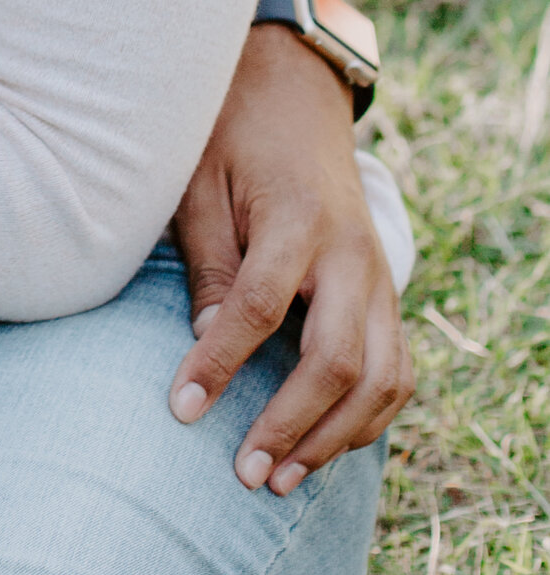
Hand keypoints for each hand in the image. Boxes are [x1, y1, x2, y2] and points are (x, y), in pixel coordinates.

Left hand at [170, 1, 411, 491]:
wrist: (297, 95)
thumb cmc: (234, 137)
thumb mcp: (200, 183)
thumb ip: (209, 262)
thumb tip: (203, 342)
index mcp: (299, 220)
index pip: (259, 307)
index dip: (220, 364)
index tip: (180, 410)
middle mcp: (353, 255)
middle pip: (338, 359)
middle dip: (292, 423)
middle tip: (244, 472)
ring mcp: (378, 278)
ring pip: (382, 378)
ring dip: (335, 437)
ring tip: (282, 479)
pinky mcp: (385, 294)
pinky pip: (395, 371)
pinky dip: (366, 418)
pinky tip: (321, 448)